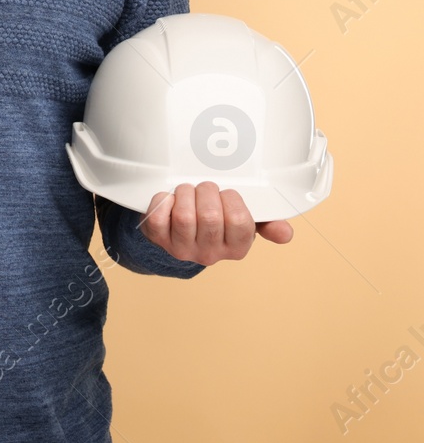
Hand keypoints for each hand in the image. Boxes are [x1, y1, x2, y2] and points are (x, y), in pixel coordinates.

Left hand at [140, 181, 293, 264]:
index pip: (240, 222)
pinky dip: (162, 201)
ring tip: (187, 191)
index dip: (232, 200)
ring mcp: (181, 248)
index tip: (227, 194)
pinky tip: (169, 199)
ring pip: (184, 216)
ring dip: (185, 194)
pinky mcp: (157, 239)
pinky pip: (158, 217)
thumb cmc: (216, 222)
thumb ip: (266, 223)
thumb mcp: (243, 223)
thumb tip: (285, 233)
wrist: (178, 233)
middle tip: (204, 188)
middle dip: (207, 192)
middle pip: (210, 217)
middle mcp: (209, 253)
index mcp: (236, 248)